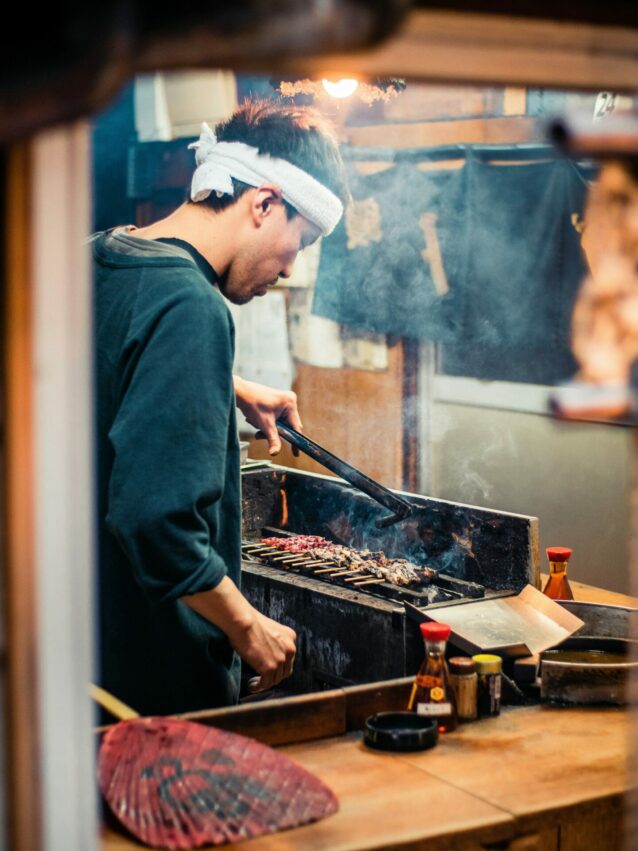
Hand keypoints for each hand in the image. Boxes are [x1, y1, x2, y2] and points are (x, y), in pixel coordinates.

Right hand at [181, 577, 296, 692]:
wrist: (243, 622)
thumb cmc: (249, 622)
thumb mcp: (269, 629)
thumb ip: (273, 641)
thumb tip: (265, 653)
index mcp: (290, 637)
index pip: (289, 657)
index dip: (279, 664)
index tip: (269, 667)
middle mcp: (290, 648)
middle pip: (285, 670)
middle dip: (274, 675)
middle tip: (262, 677)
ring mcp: (281, 659)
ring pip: (276, 679)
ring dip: (266, 682)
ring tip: (255, 683)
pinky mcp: (270, 668)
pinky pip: (266, 684)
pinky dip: (259, 687)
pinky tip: (252, 686)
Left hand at [233, 376, 301, 455]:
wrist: (239, 392)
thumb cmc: (252, 404)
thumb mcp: (265, 425)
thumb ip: (272, 439)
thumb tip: (275, 452)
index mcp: (290, 403)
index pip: (296, 427)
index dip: (294, 441)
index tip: (295, 453)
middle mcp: (289, 401)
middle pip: (287, 426)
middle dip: (274, 432)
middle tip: (261, 434)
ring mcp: (283, 401)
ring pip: (280, 424)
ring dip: (268, 428)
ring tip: (256, 424)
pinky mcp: (276, 402)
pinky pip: (275, 419)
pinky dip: (266, 423)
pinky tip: (256, 420)